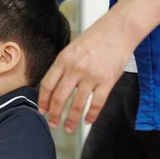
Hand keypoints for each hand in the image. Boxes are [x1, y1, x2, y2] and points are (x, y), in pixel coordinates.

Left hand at [38, 9, 135, 132]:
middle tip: (52, 123)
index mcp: (63, 60)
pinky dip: (91, 114)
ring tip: (68, 128)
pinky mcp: (107, 81)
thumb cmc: (94, 38)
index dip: (42, 101)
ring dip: (71, 119)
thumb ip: (62, 67)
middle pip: (59, 97)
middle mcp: (75, 69)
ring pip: (77, 104)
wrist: (118, 30)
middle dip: (54, 114)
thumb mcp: (70, 49)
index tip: (41, 111)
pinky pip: (97, 103)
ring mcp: (91, 76)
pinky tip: (88, 121)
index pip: (47, 85)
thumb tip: (52, 87)